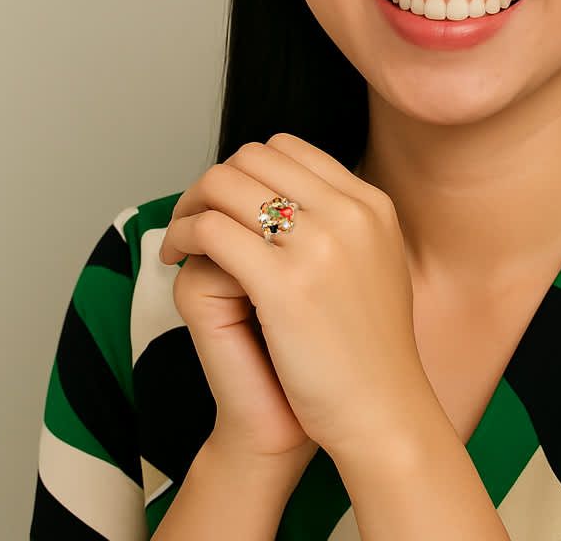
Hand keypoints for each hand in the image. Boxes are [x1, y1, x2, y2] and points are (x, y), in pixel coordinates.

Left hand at [160, 133, 430, 459]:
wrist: (383, 412)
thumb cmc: (371, 352)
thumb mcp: (376, 264)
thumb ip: (343, 226)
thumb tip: (289, 198)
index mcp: (371, 205)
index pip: (289, 149)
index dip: (246, 170)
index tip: (229, 205)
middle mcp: (349, 213)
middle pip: (253, 158)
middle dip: (213, 182)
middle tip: (194, 218)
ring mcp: (319, 245)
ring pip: (226, 184)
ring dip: (191, 205)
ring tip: (180, 240)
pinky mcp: (283, 284)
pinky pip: (211, 230)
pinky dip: (182, 236)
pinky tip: (177, 259)